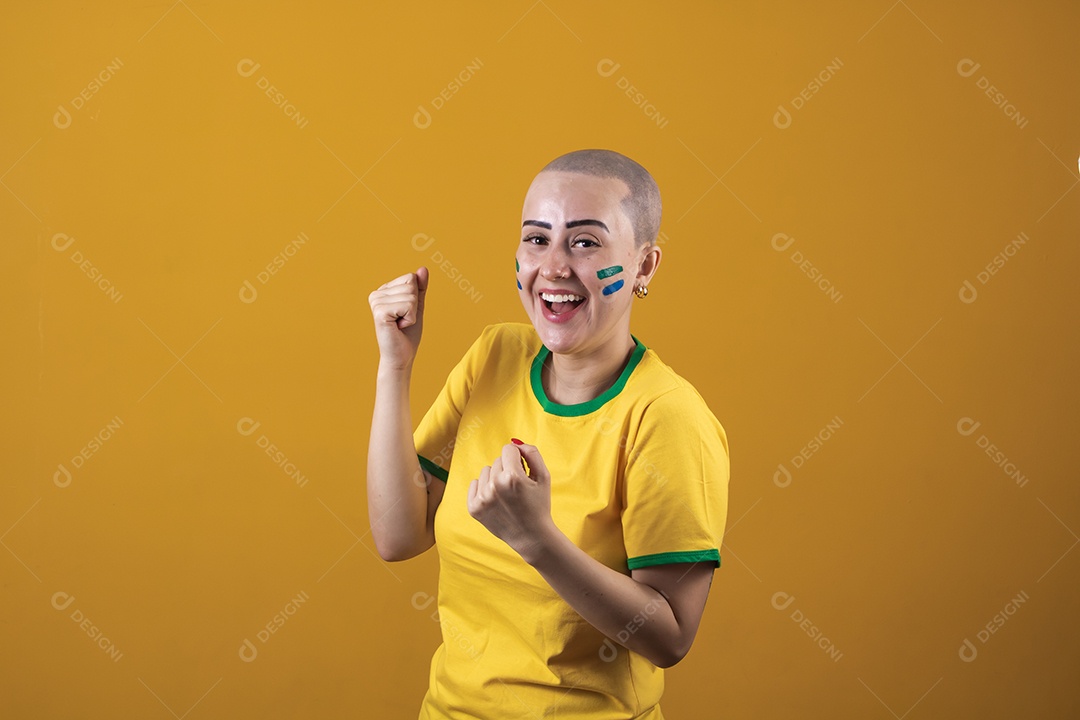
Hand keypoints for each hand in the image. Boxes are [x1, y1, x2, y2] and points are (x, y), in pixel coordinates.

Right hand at [368, 267, 428, 369]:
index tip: (406, 313)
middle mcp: (376, 294)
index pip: (410, 277)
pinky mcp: (379, 312)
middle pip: (411, 284)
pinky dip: (410, 319)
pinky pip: (408, 306)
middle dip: (414, 306)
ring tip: (400, 324)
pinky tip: (398, 327)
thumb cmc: (408, 334)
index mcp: (383, 290)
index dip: (415, 298)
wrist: (401, 356)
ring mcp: (376, 302)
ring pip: (411, 296)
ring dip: (412, 314)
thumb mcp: (417, 307)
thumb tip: (423, 269)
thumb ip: (419, 288)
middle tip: (403, 320)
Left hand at [468, 441, 554, 560]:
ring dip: (495, 478)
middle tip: (517, 488)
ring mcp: (482, 498)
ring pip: (486, 471)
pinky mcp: (474, 508)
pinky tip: (496, 500)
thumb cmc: (539, 505)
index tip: (523, 471)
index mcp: (512, 476)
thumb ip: (532, 453)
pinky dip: (484, 489)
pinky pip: (474, 484)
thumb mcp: (544, 476)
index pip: (508, 449)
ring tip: (507, 494)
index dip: (518, 459)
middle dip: (508, 469)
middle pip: (497, 461)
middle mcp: (495, 486)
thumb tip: (514, 443)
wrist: (531, 536)